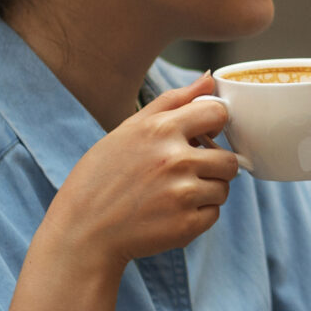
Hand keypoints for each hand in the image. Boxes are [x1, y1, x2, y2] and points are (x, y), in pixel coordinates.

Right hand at [34, 76, 240, 275]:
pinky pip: (214, 214)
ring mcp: (183, 194)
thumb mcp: (127, 130)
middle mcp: (175, 160)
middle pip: (229, 158)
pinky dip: (197, 216)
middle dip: (212, 166)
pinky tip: (169, 214)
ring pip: (224, 188)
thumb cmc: (101, 178)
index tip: (201, 136)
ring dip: (206, 191)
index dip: (214, 126)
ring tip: (172, 195)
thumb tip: (210, 78)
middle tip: (183, 173)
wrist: (81, 232)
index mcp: (160, 130)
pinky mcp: (187, 225)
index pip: (218, 113)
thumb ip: (173, 101)